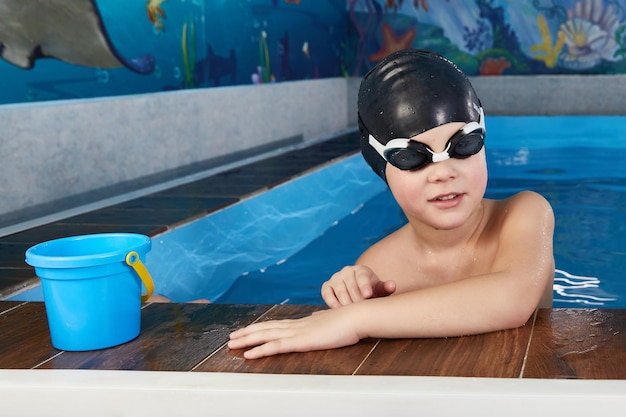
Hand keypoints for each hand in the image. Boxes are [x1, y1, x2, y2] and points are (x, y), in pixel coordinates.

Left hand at [228, 308, 360, 358]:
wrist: (357, 316)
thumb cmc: (349, 320)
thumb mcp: (331, 320)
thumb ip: (320, 320)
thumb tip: (315, 317)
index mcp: (303, 322)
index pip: (276, 324)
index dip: (260, 327)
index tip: (247, 329)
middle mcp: (296, 325)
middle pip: (265, 328)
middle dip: (247, 333)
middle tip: (231, 337)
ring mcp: (297, 332)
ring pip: (265, 335)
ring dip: (247, 340)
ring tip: (232, 344)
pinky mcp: (301, 341)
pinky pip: (276, 346)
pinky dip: (260, 350)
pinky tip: (249, 354)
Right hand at [321, 265, 395, 307]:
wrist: (358, 294)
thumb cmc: (371, 293)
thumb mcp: (379, 291)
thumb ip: (386, 288)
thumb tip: (392, 285)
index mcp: (361, 270)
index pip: (362, 277)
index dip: (365, 286)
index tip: (368, 295)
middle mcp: (347, 271)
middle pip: (351, 285)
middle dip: (357, 299)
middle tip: (362, 311)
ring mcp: (336, 278)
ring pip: (339, 290)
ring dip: (345, 302)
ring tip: (352, 312)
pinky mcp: (327, 286)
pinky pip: (327, 293)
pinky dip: (332, 302)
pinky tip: (338, 311)